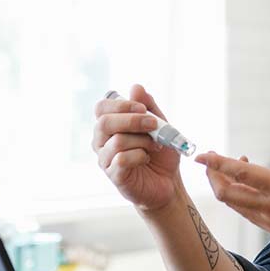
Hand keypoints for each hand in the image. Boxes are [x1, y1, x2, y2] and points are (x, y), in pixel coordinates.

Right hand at [92, 84, 184, 212]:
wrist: (168, 182)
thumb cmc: (160, 154)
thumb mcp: (160, 126)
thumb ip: (148, 107)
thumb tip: (135, 87)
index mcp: (109, 126)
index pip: (101, 108)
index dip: (121, 104)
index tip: (143, 108)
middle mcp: (101, 141)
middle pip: (104, 122)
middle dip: (132, 120)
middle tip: (153, 124)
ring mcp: (105, 159)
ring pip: (117, 141)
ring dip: (142, 141)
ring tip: (155, 146)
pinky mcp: (114, 176)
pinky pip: (122, 160)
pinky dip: (140, 156)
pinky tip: (146, 159)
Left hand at [194, 122, 269, 255]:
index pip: (240, 173)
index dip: (217, 163)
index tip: (201, 154)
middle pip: (226, 193)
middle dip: (213, 176)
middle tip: (212, 159)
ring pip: (234, 204)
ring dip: (226, 186)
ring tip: (234, 166)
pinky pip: (246, 213)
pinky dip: (238, 197)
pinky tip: (248, 185)